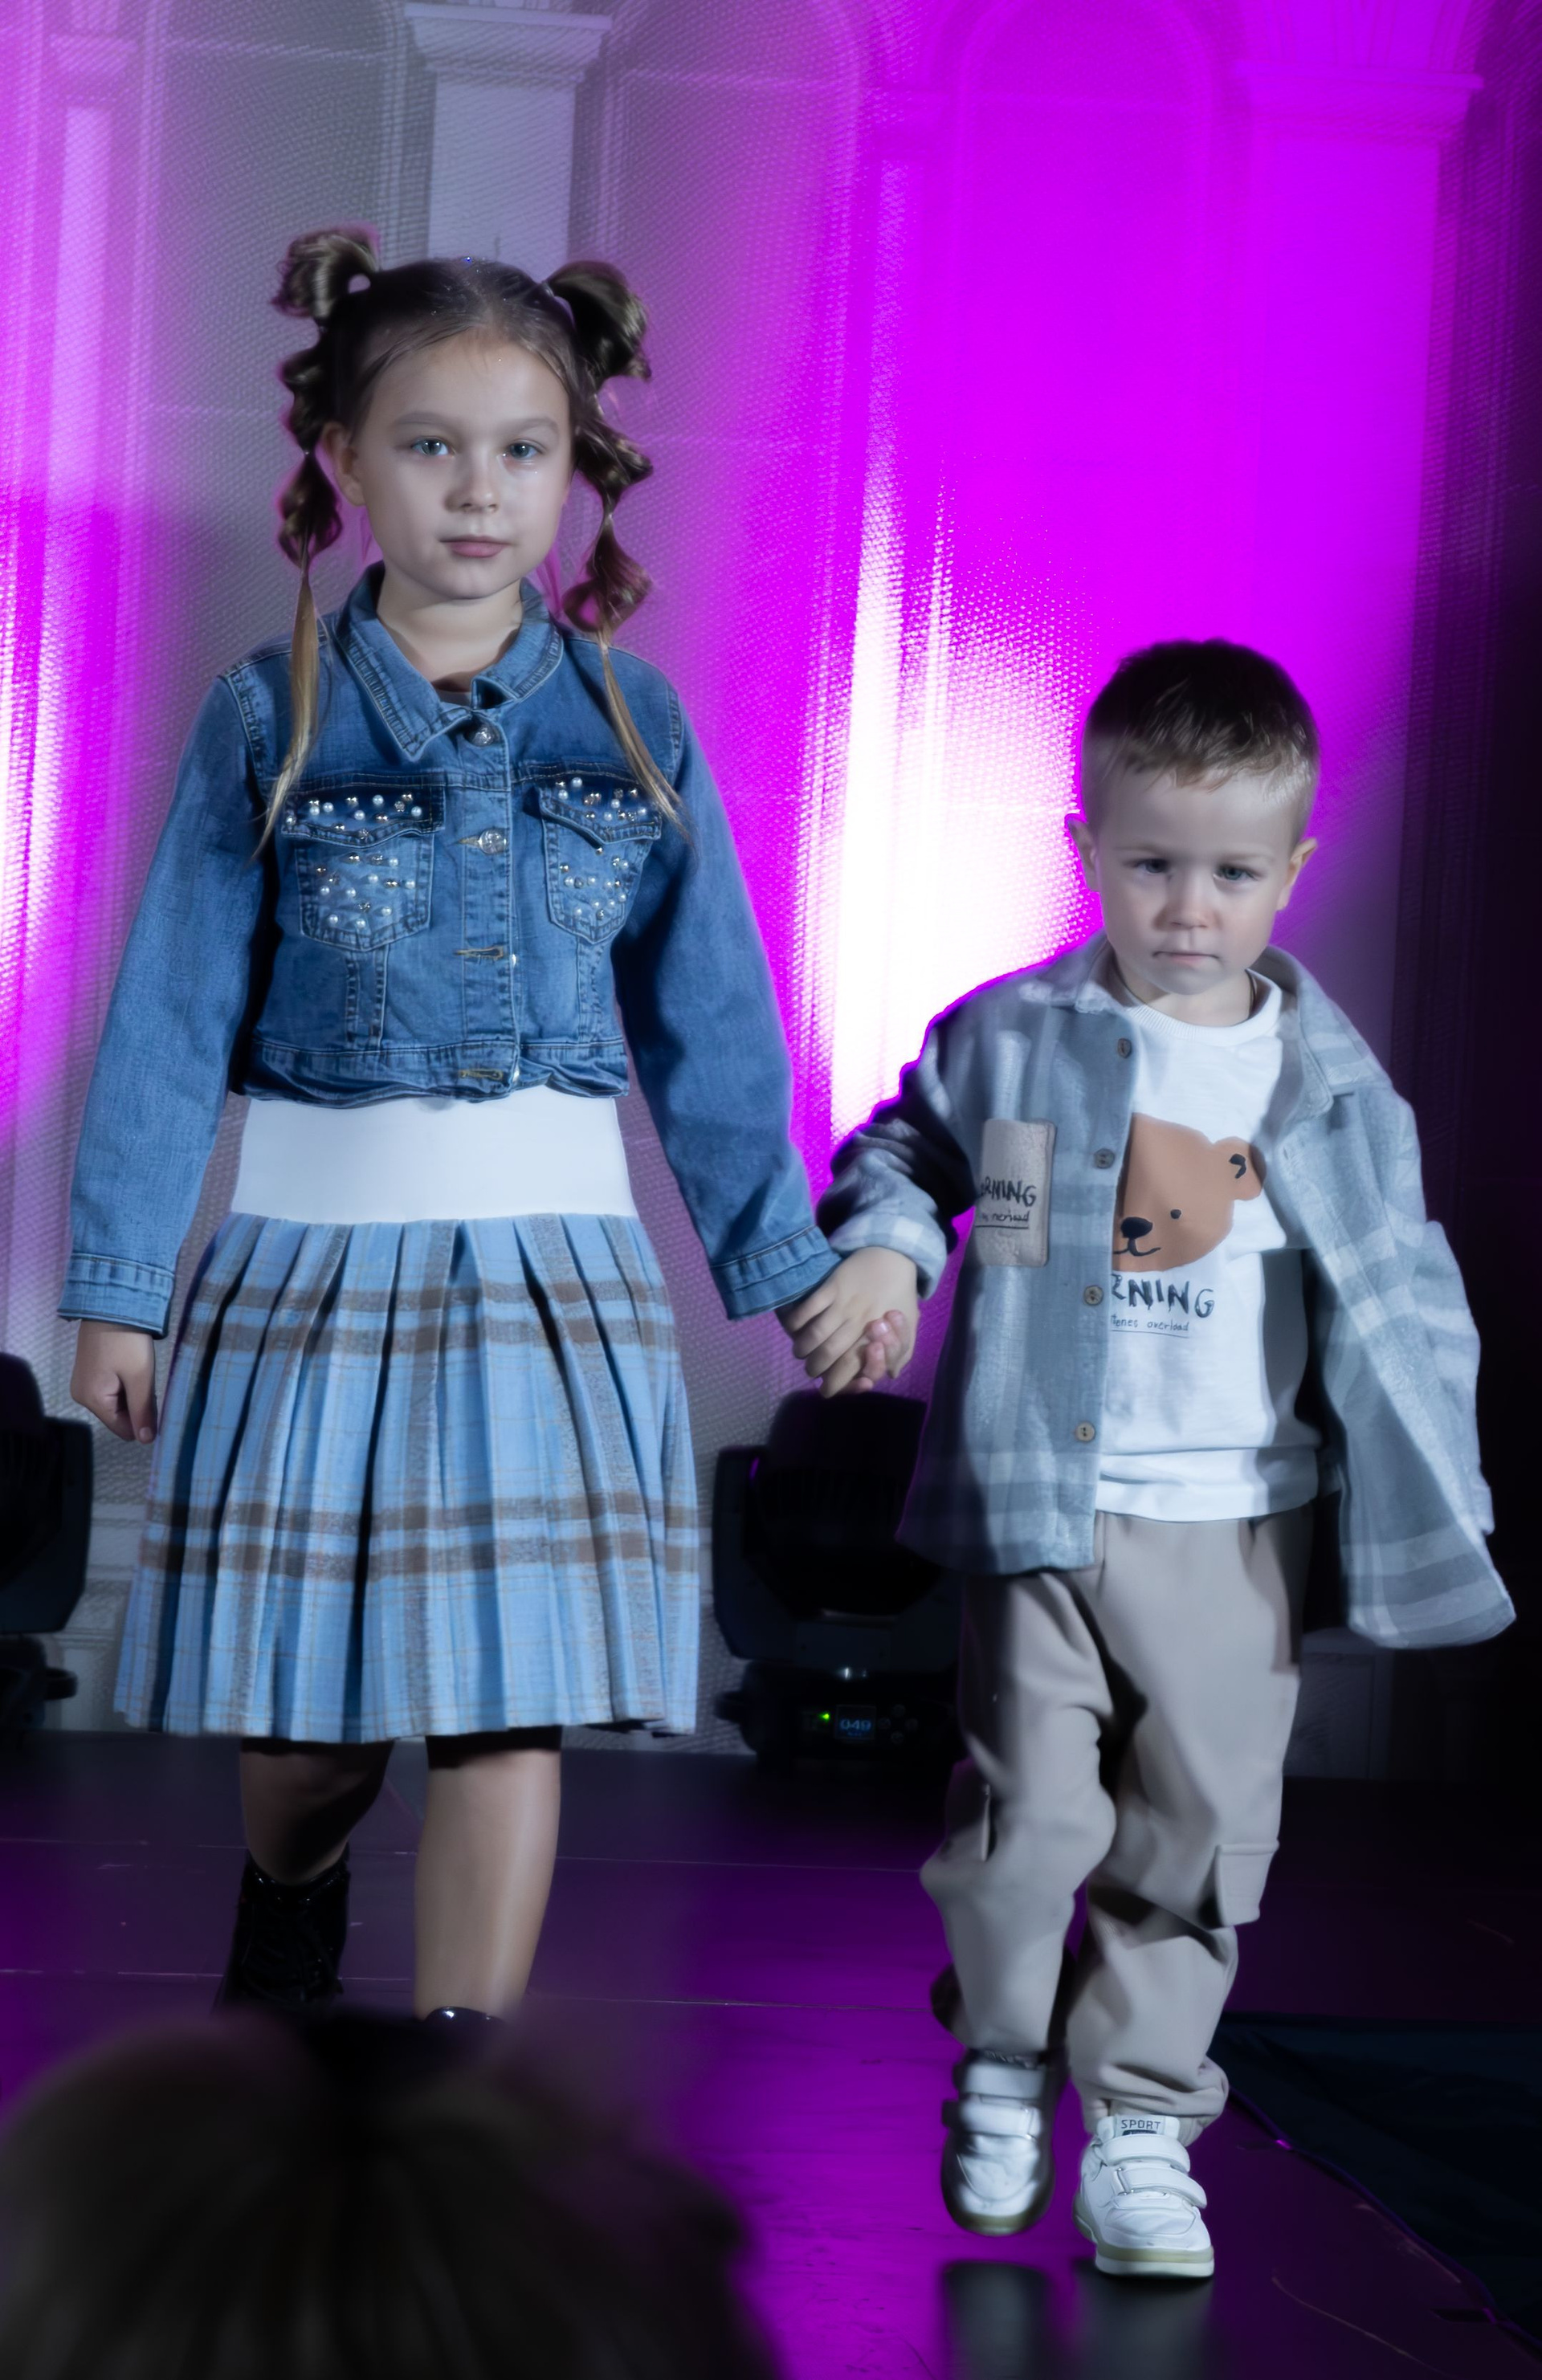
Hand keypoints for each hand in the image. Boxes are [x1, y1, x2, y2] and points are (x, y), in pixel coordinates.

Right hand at [71, 1320, 158, 1442]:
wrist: (110, 1304)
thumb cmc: (126, 1341)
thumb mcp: (140, 1377)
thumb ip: (143, 1411)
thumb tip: (146, 1441)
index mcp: (92, 1400)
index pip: (122, 1429)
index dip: (143, 1421)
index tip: (155, 1399)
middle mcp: (82, 1396)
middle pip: (119, 1417)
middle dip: (137, 1404)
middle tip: (146, 1379)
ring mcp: (83, 1383)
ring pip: (117, 1403)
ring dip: (132, 1392)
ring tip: (137, 1370)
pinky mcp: (88, 1372)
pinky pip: (111, 1390)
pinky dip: (125, 1383)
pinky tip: (130, 1366)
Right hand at [779, 1247, 918, 1398]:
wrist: (894, 1255)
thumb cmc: (900, 1297)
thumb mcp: (909, 1329)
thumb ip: (900, 1355)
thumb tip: (886, 1376)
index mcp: (878, 1336)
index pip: (852, 1368)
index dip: (837, 1384)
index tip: (828, 1388)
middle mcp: (860, 1322)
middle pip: (829, 1355)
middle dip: (815, 1369)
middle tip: (811, 1371)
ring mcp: (844, 1303)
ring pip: (816, 1334)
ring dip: (803, 1349)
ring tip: (801, 1352)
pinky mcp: (832, 1285)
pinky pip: (809, 1307)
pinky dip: (796, 1321)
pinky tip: (793, 1329)